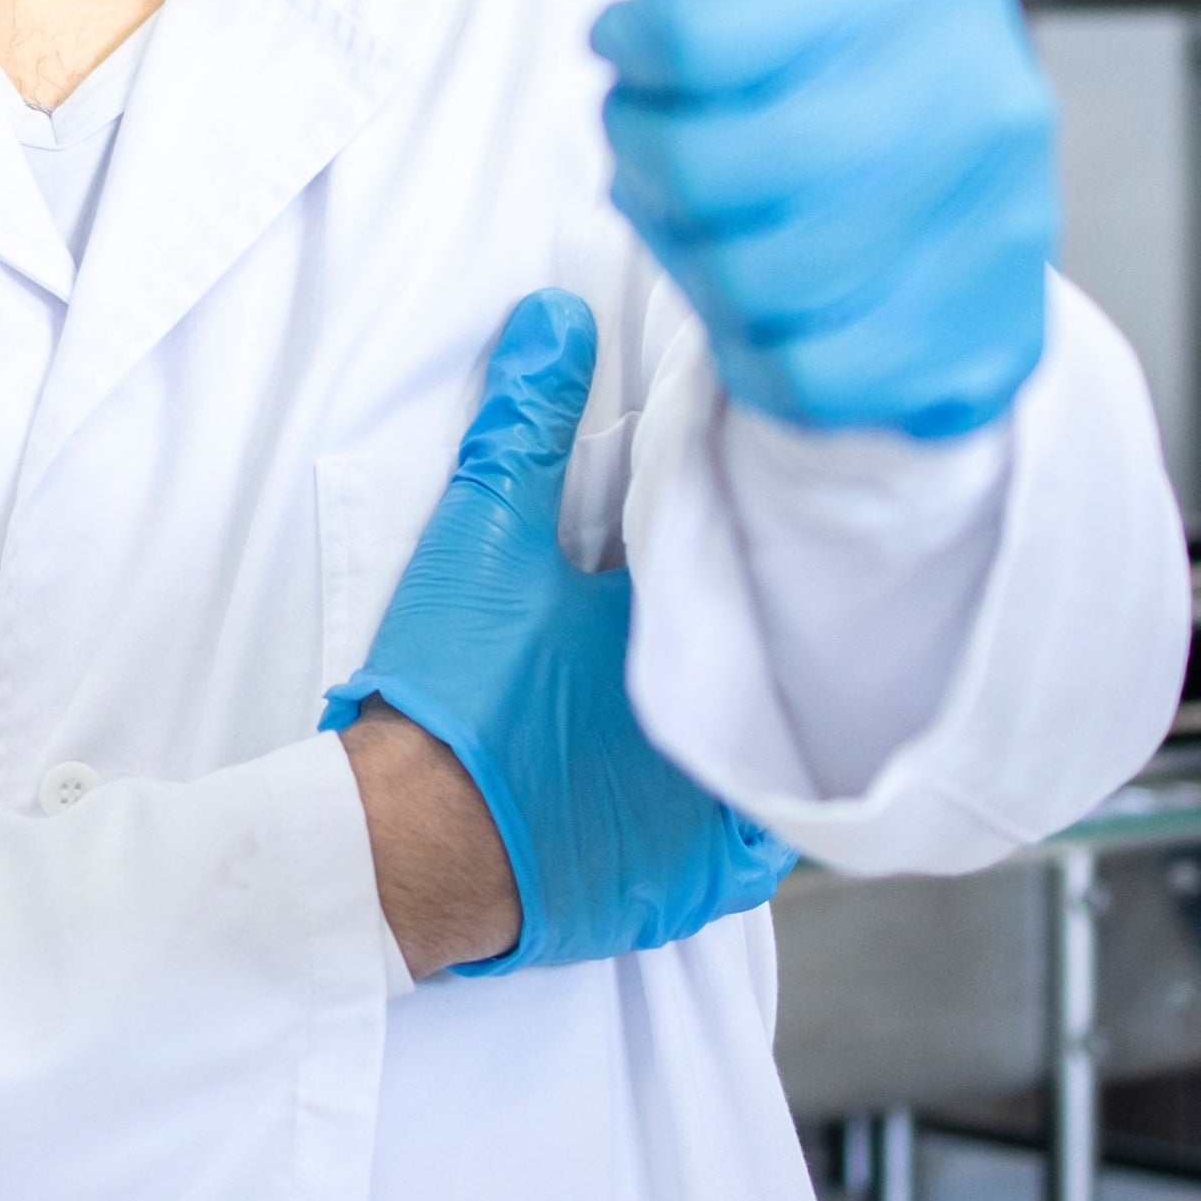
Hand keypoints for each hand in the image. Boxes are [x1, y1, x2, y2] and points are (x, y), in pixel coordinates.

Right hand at [320, 293, 793, 972]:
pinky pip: (756, 843)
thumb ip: (523, 425)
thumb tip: (559, 317)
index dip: (755, 540)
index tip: (751, 516)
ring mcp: (725, 817)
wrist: (415, 845)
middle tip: (750, 597)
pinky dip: (744, 812)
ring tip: (747, 682)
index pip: (759, 567)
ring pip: (783, 752)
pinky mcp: (700, 883)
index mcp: (696, 634)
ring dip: (769, 718)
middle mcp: (734, 729)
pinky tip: (717, 782)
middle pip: (785, 663)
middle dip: (773, 630)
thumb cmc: (458, 692)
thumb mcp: (481, 536)